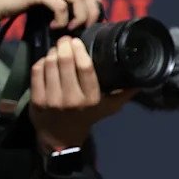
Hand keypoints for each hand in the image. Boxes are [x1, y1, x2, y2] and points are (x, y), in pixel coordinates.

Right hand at [0, 0, 101, 29]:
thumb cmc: (7, 3)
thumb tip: (75, 14)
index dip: (92, 2)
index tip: (90, 20)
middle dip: (90, 10)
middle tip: (84, 27)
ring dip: (79, 14)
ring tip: (69, 27)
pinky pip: (61, 5)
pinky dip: (62, 19)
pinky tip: (54, 27)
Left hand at [29, 37, 135, 152]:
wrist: (60, 138)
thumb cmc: (87, 118)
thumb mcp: (108, 108)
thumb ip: (124, 94)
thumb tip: (142, 80)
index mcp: (91, 99)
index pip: (85, 68)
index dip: (79, 50)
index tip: (77, 41)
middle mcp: (72, 99)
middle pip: (65, 62)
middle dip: (64, 46)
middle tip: (65, 40)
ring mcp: (52, 99)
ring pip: (49, 64)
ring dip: (52, 52)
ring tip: (57, 49)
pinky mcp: (37, 99)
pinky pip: (37, 71)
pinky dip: (41, 62)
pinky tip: (46, 61)